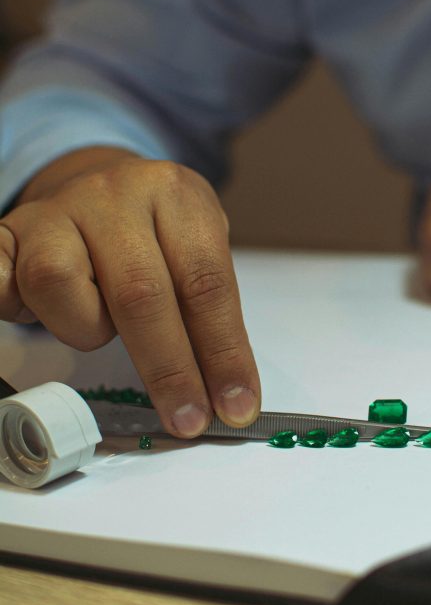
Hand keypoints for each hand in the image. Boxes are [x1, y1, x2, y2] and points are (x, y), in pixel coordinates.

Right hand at [0, 147, 259, 436]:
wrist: (99, 185)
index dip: (222, 352)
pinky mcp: (8, 233)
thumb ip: (207, 313)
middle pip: (140, 290)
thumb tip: (226, 393)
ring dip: (85, 327)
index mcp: (174, 193)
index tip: (234, 406)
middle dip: (169, 369)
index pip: (205, 282)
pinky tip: (29, 315)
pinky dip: (10, 304)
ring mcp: (55, 211)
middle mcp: (114, 194)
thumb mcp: (195, 250)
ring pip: (57, 280)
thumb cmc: (155, 232)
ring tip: (99, 327)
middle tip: (188, 419)